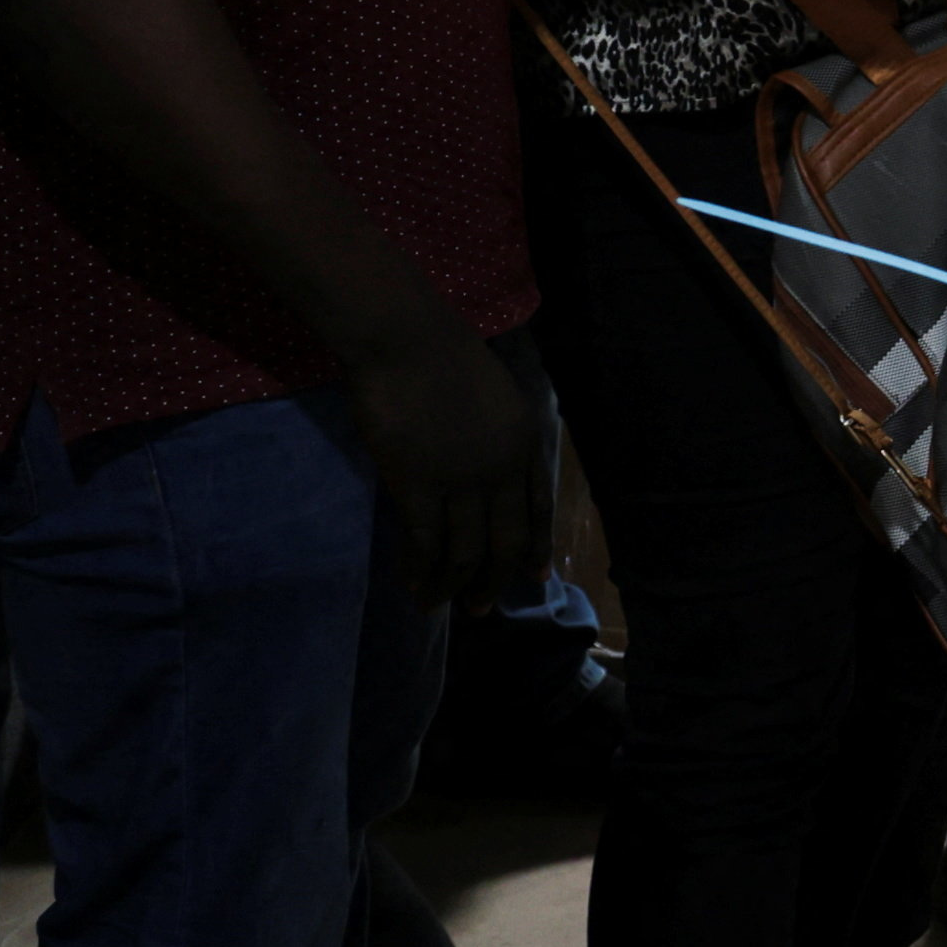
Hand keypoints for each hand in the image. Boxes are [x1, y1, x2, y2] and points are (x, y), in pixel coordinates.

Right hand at [345, 315, 545, 612]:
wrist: (406, 340)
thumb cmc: (443, 357)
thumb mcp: (497, 398)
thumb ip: (499, 440)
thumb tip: (489, 479)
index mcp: (526, 445)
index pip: (540, 510)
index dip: (537, 547)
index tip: (535, 577)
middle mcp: (502, 471)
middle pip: (507, 542)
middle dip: (496, 580)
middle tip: (482, 607)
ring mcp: (461, 482)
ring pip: (466, 552)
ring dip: (455, 586)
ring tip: (441, 605)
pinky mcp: (418, 487)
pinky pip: (425, 544)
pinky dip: (421, 570)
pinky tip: (414, 584)